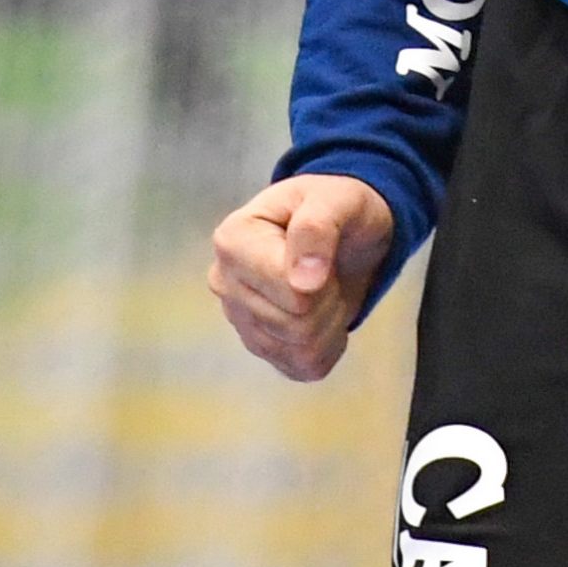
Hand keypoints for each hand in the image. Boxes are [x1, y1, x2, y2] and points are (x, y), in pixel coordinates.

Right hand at [208, 173, 394, 380]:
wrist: (343, 226)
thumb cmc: (334, 204)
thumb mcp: (336, 199)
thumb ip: (317, 229)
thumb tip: (303, 283)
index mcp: (232, 241)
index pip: (291, 293)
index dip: (324, 278)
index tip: (324, 248)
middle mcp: (225, 283)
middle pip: (296, 324)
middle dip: (328, 298)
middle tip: (328, 268)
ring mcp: (239, 320)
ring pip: (301, 349)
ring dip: (330, 319)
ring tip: (324, 284)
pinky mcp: (261, 347)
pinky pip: (304, 367)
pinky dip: (328, 343)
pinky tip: (323, 312)